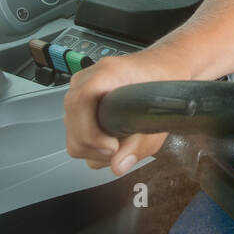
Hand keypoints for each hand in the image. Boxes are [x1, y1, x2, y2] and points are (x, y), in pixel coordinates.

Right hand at [62, 49, 189, 175]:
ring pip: (71, 131)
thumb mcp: (159, 118)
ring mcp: (80, 88)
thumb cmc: (163, 85)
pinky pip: (74, 130)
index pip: (80, 102)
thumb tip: (118, 166)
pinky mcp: (79, 100)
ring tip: (118, 144)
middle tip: (119, 149)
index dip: (92, 133)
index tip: (113, 148)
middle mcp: (88, 77)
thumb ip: (139, 145)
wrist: (162, 68)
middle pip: (72, 121)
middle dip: (94, 146)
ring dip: (93, 147)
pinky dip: (91, 143)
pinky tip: (111, 139)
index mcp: (108, 73)